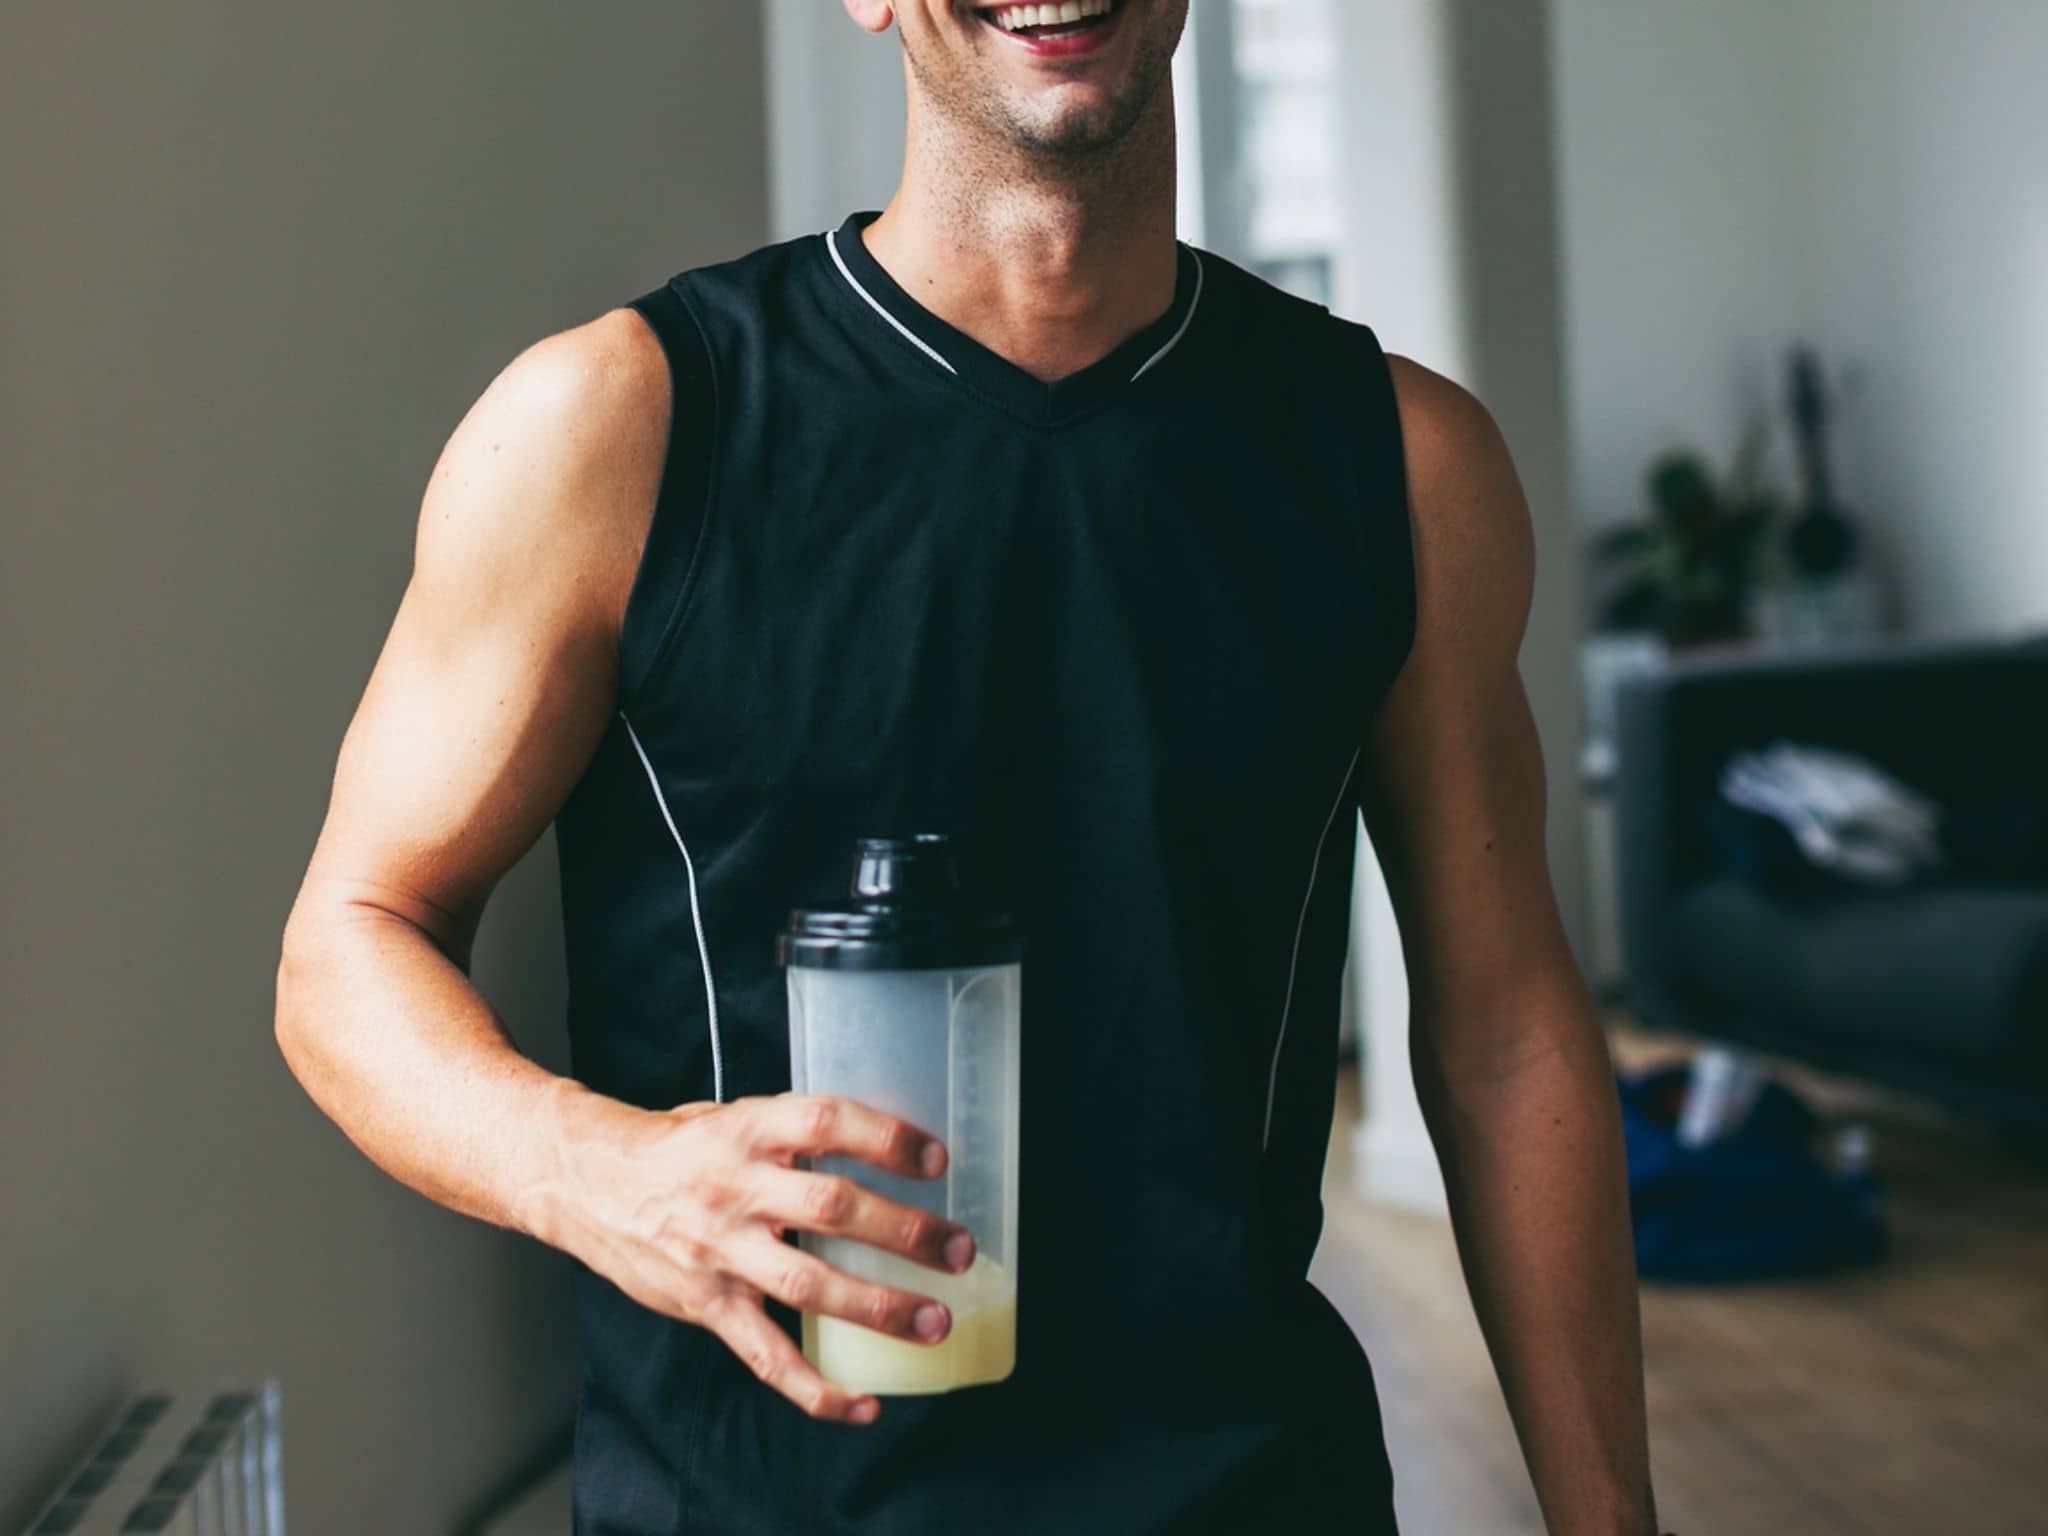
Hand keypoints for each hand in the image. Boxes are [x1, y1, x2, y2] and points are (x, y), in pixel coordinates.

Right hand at [543, 1090, 976, 1424]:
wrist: (586, 1184)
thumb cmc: (674, 1147)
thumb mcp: (732, 1116)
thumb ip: (794, 1130)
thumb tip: (878, 1141)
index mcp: (745, 1129)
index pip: (824, 1121)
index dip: (884, 1137)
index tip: (935, 1158)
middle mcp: (734, 1188)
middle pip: (830, 1206)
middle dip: (904, 1231)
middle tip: (959, 1250)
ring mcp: (719, 1251)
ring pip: (808, 1283)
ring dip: (879, 1306)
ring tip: (935, 1321)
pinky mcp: (706, 1304)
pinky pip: (766, 1355)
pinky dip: (815, 1388)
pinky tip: (863, 1402)